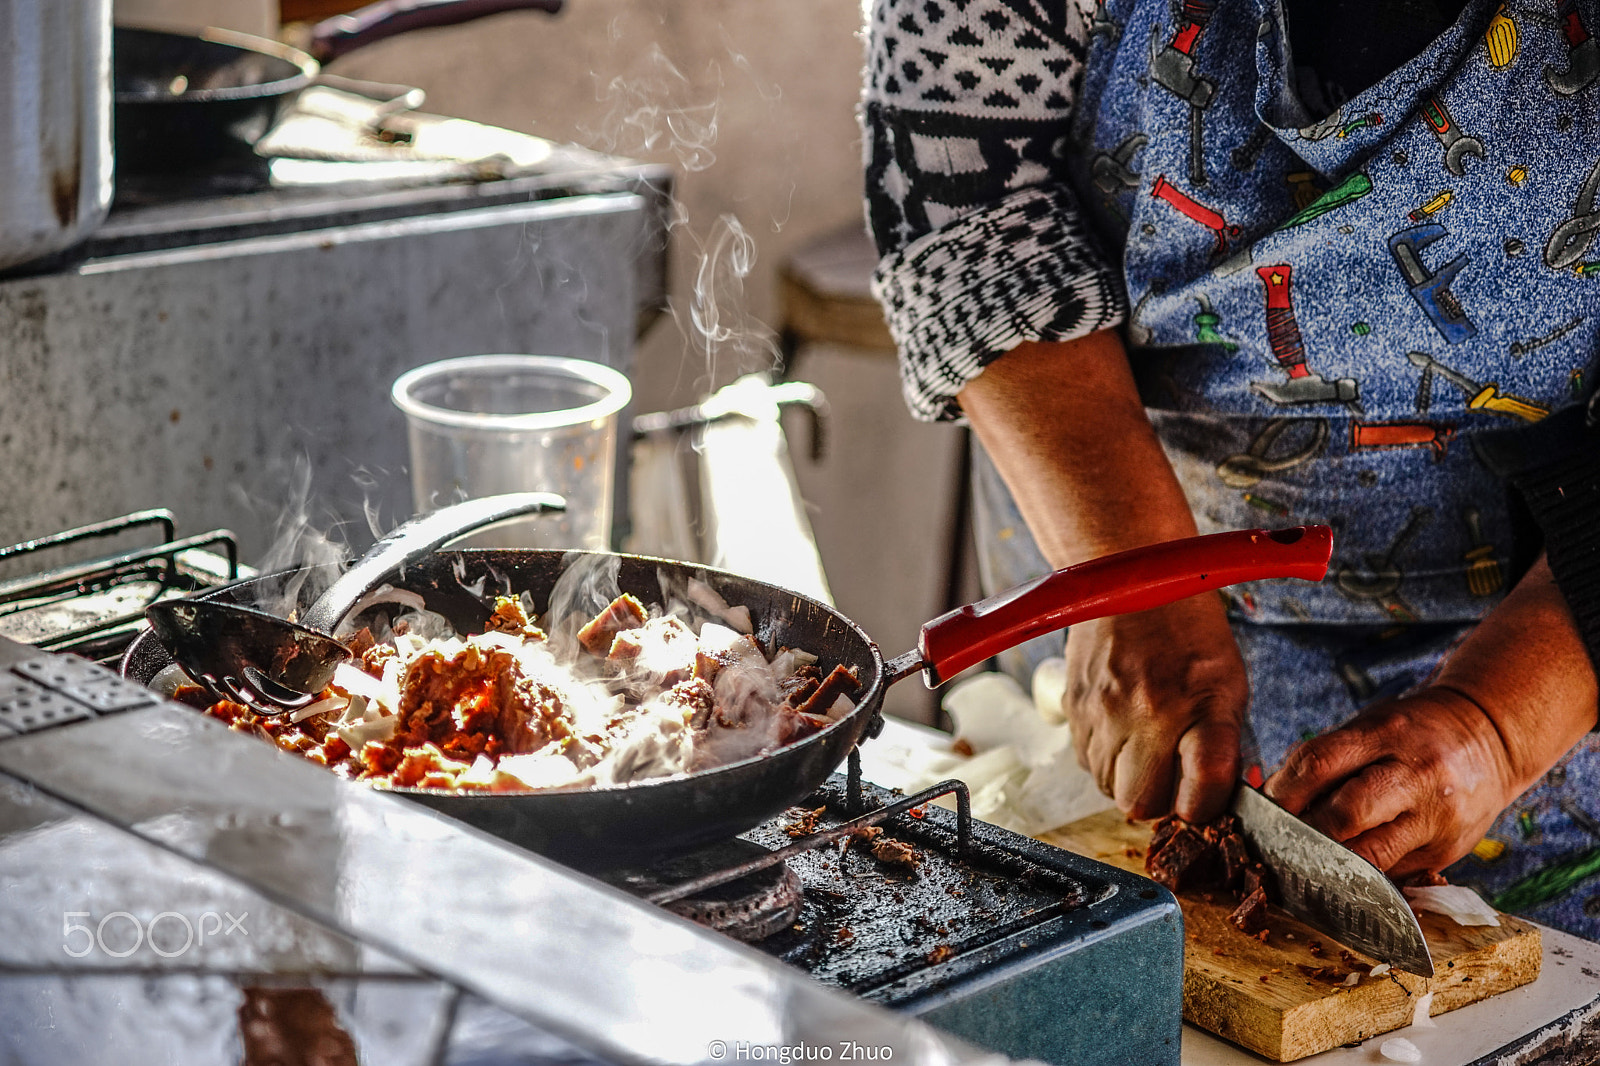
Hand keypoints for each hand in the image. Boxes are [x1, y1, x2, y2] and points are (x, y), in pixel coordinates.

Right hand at [1064, 592, 1247, 822]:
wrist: (1130, 576)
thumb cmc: (1188, 627)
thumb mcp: (1227, 681)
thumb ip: (1222, 740)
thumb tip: (1217, 792)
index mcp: (1199, 705)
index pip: (1200, 791)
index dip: (1203, 808)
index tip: (1203, 799)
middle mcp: (1147, 713)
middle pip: (1139, 802)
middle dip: (1156, 798)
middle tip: (1169, 775)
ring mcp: (1103, 710)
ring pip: (1106, 786)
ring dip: (1126, 777)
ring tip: (1144, 745)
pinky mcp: (1073, 706)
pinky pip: (1085, 760)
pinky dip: (1104, 756)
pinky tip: (1120, 728)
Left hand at [1263, 686, 1518, 878]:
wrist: (1491, 737)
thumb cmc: (1412, 731)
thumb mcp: (1371, 726)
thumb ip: (1326, 759)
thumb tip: (1272, 801)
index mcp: (1387, 734)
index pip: (1319, 764)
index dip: (1283, 793)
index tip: (1261, 810)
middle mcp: (1416, 775)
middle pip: (1345, 815)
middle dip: (1303, 834)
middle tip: (1276, 844)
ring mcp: (1436, 817)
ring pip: (1371, 855)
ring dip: (1330, 864)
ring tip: (1305, 863)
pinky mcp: (1447, 850)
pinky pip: (1393, 871)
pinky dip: (1363, 874)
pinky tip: (1345, 871)